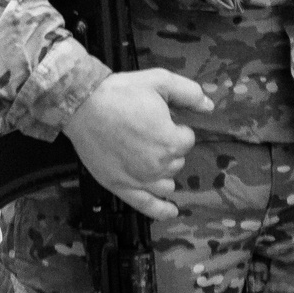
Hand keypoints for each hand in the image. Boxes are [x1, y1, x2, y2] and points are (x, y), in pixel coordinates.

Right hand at [63, 68, 210, 220]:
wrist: (83, 106)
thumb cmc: (121, 92)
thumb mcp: (159, 80)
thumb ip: (189, 93)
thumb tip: (210, 107)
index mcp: (171, 140)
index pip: (187, 139)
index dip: (176, 127)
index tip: (161, 119)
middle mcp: (159, 165)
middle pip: (177, 161)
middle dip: (169, 147)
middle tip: (149, 132)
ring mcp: (141, 179)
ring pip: (167, 183)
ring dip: (165, 171)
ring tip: (152, 158)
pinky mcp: (122, 187)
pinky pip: (148, 206)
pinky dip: (162, 211)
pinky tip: (172, 211)